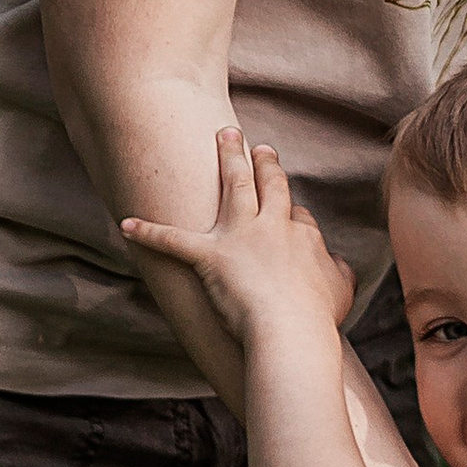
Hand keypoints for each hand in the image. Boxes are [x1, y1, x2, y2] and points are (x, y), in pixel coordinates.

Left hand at [123, 131, 356, 345]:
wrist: (290, 331)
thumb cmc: (317, 319)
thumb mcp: (340, 291)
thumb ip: (338, 271)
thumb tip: (336, 264)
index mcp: (302, 237)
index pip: (298, 215)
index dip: (292, 213)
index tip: (290, 215)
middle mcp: (272, 226)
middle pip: (268, 184)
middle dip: (262, 161)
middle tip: (255, 144)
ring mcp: (239, 236)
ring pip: (233, 186)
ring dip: (227, 159)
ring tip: (223, 135)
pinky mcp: (208, 256)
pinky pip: (172, 240)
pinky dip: (147, 232)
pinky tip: (126, 224)